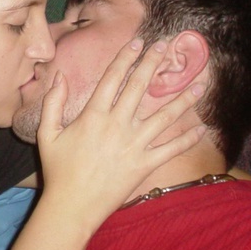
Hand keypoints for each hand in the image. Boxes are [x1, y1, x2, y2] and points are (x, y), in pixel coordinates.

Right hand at [35, 38, 204, 234]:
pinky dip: (188, 139)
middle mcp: (117, 125)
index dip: (126, 57)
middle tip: (168, 46)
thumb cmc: (58, 170)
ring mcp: (134, 145)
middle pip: (140, 87)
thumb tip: (59, 75)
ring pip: (164, 116)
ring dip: (183, 99)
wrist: (72, 207)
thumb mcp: (48, 133)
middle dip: (154, 64)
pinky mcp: (145, 165)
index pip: (112, 78)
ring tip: (199, 83)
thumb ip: (53, 102)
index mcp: (93, 115)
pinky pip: (171, 149)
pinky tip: (202, 128)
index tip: (138, 42)